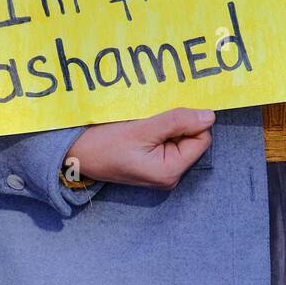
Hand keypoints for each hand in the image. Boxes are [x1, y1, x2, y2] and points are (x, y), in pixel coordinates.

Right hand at [64, 108, 215, 189]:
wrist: (75, 154)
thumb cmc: (105, 144)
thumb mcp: (142, 129)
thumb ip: (177, 122)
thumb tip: (210, 116)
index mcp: (170, 171)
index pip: (201, 138)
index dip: (191, 120)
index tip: (169, 109)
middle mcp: (169, 175)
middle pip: (192, 138)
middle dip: (178, 122)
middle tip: (155, 113)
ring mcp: (160, 170)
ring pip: (178, 137)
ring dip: (167, 124)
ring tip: (146, 119)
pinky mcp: (151, 163)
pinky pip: (166, 140)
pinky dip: (159, 129)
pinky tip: (143, 124)